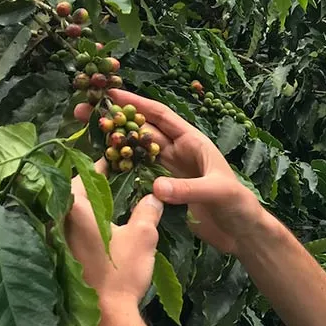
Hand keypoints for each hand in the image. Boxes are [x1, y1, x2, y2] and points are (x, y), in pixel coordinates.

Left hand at [65, 158, 163, 314]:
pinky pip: (70, 232)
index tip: (113, 161)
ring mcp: (56, 242)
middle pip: (73, 193)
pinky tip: (101, 231)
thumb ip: (147, 210)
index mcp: (75, 208)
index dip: (99, 166)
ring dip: (87, 207)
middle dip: (92, 186)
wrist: (107, 315)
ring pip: (70, 214)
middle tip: (113, 180)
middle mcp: (58, 221)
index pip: (82, 175)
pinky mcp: (60, 259)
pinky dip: (84, 226)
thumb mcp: (143, 236)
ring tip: (110, 203)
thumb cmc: (122, 271)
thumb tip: (154, 196)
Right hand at [75, 89, 264, 254]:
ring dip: (115, 142)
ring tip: (86, 132)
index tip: (109, 93)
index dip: (136, 103)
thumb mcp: (217, 192)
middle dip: (116, 119)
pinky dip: (123, 168)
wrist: (242, 232)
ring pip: (137, 151)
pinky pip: (140, 174)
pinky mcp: (166, 190)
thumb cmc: (238, 205)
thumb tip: (156, 187)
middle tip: (83, 110)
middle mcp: (179, 152)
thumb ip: (189, 188)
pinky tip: (103, 163)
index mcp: (193, 142)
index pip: (161, 116)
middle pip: (142, 131)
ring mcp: (171, 171)